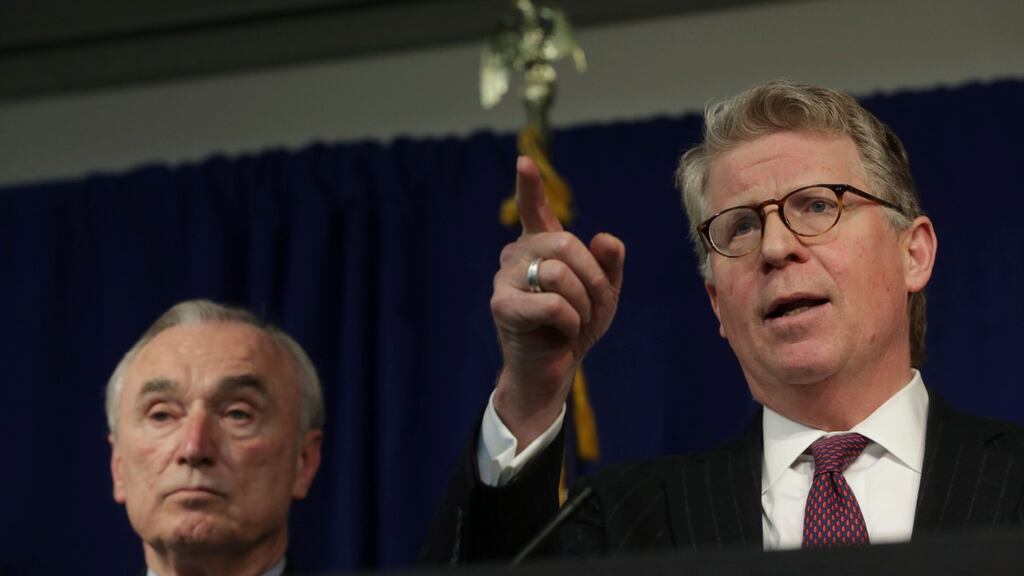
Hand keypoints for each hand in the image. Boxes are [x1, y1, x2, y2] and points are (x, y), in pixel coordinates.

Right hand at [490, 156, 624, 447]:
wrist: (553, 372)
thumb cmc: (575, 328)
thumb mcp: (603, 293)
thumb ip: (609, 264)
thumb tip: (605, 239)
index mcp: (541, 247)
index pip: (535, 209)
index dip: (530, 186)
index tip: (524, 162)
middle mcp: (517, 256)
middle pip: (566, 244)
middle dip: (593, 279)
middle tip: (594, 307)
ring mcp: (504, 279)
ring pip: (560, 273)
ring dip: (584, 303)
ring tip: (577, 322)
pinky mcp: (502, 306)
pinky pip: (552, 303)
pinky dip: (571, 321)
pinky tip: (563, 333)